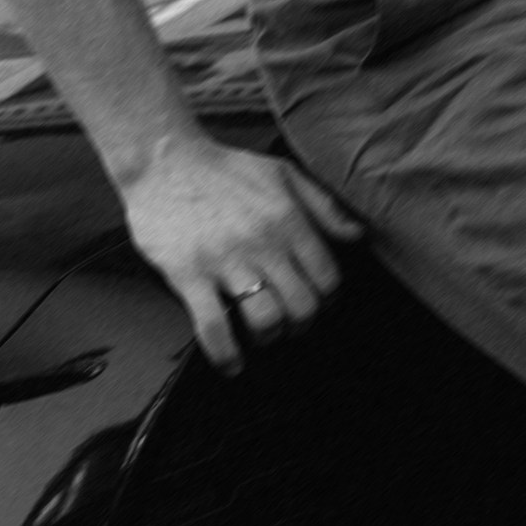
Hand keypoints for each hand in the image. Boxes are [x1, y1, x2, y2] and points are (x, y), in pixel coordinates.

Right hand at [118, 132, 363, 373]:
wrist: (166, 162)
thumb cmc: (227, 169)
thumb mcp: (284, 174)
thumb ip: (324, 207)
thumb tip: (358, 236)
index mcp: (288, 218)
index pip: (327, 277)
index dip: (328, 299)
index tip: (316, 301)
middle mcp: (262, 242)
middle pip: (302, 306)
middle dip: (301, 324)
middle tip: (290, 322)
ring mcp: (225, 261)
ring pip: (265, 321)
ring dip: (269, 338)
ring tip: (263, 335)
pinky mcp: (189, 276)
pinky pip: (214, 328)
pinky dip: (226, 355)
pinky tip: (232, 363)